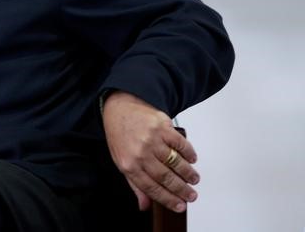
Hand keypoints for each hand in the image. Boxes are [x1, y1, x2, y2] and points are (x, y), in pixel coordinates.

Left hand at [102, 91, 199, 212]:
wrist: (119, 108)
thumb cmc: (120, 134)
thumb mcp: (121, 161)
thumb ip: (134, 184)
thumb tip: (144, 205)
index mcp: (129, 164)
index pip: (151, 188)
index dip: (168, 199)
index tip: (180, 205)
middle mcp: (140, 152)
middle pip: (166, 177)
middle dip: (182, 190)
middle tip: (191, 195)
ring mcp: (152, 139)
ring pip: (175, 162)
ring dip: (188, 173)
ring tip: (194, 179)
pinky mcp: (162, 126)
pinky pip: (180, 143)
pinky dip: (189, 153)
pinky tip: (191, 159)